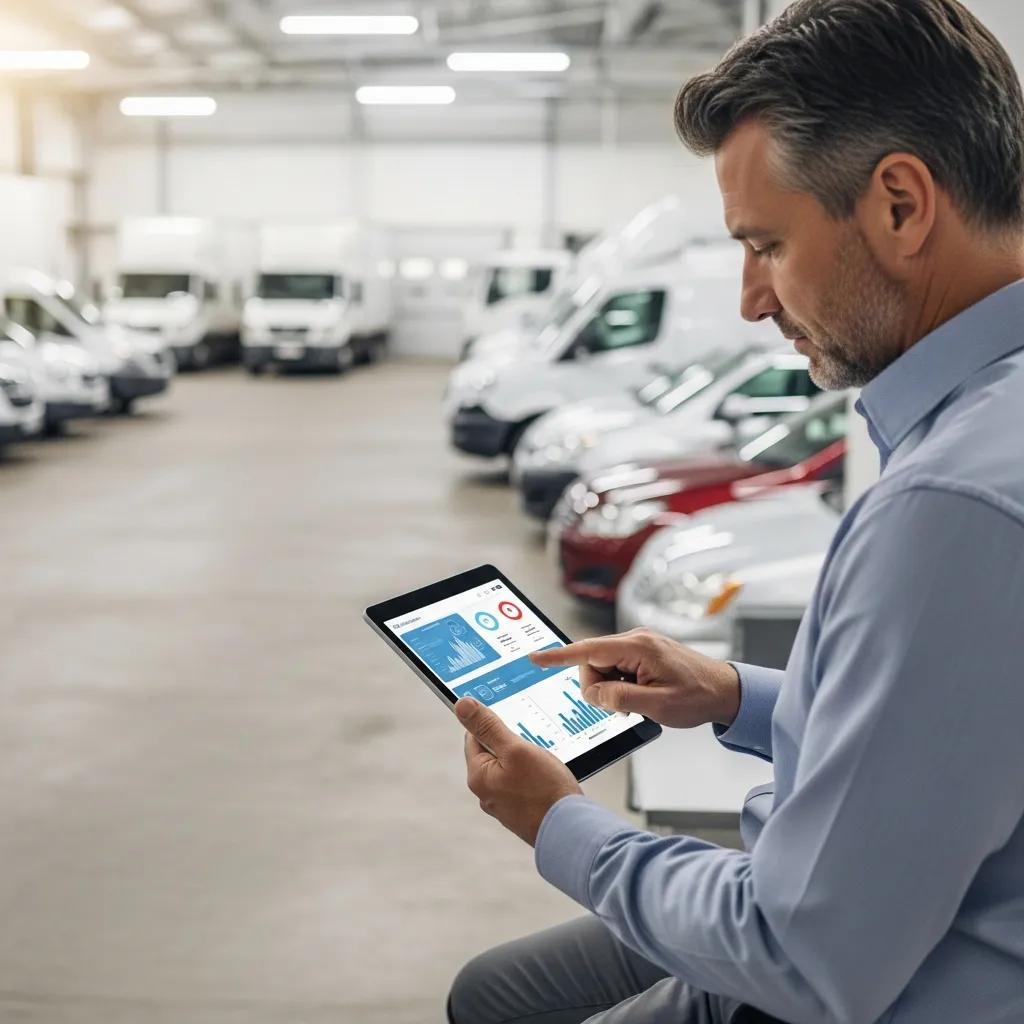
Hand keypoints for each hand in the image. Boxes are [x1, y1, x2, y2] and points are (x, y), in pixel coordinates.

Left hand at [456, 697, 582, 846]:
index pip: (474, 737)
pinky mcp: (520, 811)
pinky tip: (547, 777)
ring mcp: (503, 804)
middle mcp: (486, 793)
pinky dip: (531, 776)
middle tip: (532, 742)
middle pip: (492, 753)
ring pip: (509, 768)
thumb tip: (461, 705)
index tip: (511, 719)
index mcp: (478, 776)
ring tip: (542, 762)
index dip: (493, 724)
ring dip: (523, 759)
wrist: (571, 831)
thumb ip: (488, 727)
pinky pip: (521, 784)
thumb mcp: (515, 749)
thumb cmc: (545, 791)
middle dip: (510, 743)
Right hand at [530, 628, 739, 729]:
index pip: (588, 649)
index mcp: (638, 647)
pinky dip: (621, 685)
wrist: (726, 691)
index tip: (536, 659)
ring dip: (612, 688)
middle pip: (593, 662)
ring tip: (639, 701)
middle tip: (623, 707)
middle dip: (599, 687)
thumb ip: (620, 698)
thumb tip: (595, 693)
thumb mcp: (657, 706)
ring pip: (604, 668)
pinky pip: (617, 668)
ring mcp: (639, 645)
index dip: (559, 656)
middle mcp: (636, 639)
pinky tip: (639, 695)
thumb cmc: (699, 696)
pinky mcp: (642, 653)